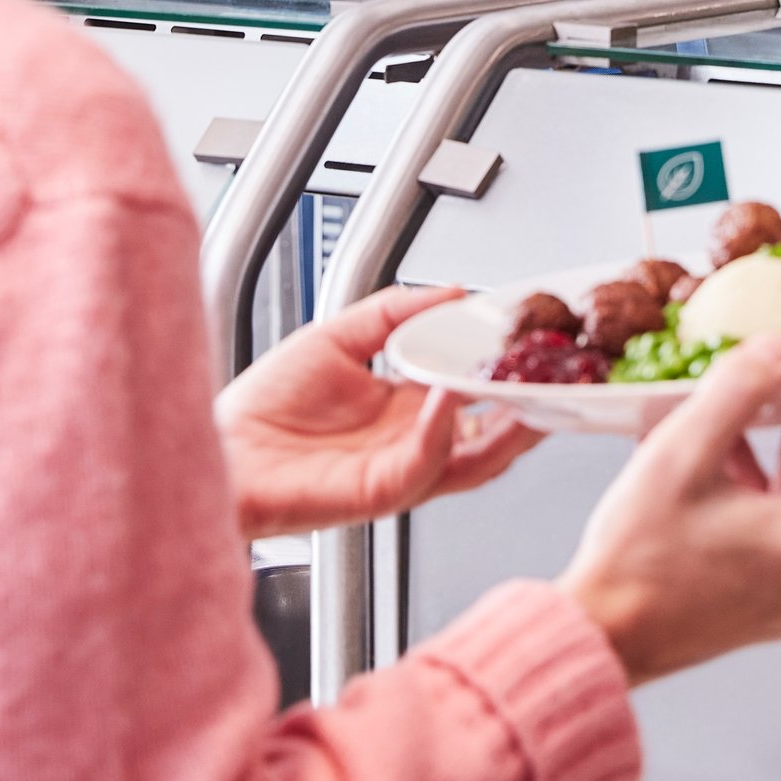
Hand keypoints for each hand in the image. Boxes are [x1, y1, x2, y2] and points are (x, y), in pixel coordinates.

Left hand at [217, 286, 541, 540]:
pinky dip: (443, 429)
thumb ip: (396, 310)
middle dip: (533, 408)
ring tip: (522, 384)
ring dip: (505, 424)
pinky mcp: (382, 491)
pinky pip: (427, 463)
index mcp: (408, 407)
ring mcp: (403, 470)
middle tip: (558, 372)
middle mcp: (414, 442)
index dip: (509, 369)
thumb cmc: (266, 406)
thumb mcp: (339, 335)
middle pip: (496, 435)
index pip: (478, 391)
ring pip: (479, 460)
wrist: (222, 447)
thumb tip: (452, 290)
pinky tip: (449, 396)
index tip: (534, 336)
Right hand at [560, 336, 780, 687]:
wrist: (600, 636)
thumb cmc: (637, 556)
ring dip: (766, 460)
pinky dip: (749, 496)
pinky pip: (770, 536)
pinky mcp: (759, 609)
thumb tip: (779, 351)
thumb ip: (735, 393)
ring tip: (725, 419)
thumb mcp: (681, 455)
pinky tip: (707, 469)